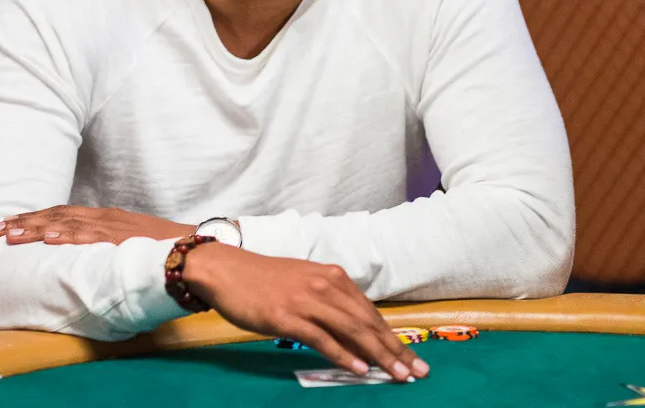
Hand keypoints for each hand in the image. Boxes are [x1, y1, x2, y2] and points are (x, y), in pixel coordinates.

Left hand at [0, 206, 193, 245]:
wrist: (195, 249)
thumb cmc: (165, 251)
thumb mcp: (130, 244)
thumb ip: (107, 248)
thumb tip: (82, 260)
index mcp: (105, 218)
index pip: (61, 214)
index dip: (32, 219)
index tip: (6, 224)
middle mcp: (104, 217)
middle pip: (56, 216)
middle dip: (23, 222)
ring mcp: (112, 227)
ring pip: (65, 223)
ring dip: (35, 228)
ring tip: (9, 234)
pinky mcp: (121, 239)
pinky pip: (89, 236)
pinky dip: (67, 234)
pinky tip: (48, 237)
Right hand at [181, 243, 429, 383]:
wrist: (227, 270)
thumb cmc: (264, 279)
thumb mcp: (304, 282)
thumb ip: (330, 301)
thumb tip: (355, 328)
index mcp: (332, 277)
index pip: (370, 312)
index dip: (393, 337)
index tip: (413, 357)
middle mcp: (325, 286)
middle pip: (367, 323)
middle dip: (395, 349)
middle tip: (417, 371)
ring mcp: (306, 301)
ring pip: (352, 331)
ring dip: (379, 356)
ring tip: (397, 375)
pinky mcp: (286, 317)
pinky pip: (322, 339)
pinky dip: (344, 355)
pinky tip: (360, 369)